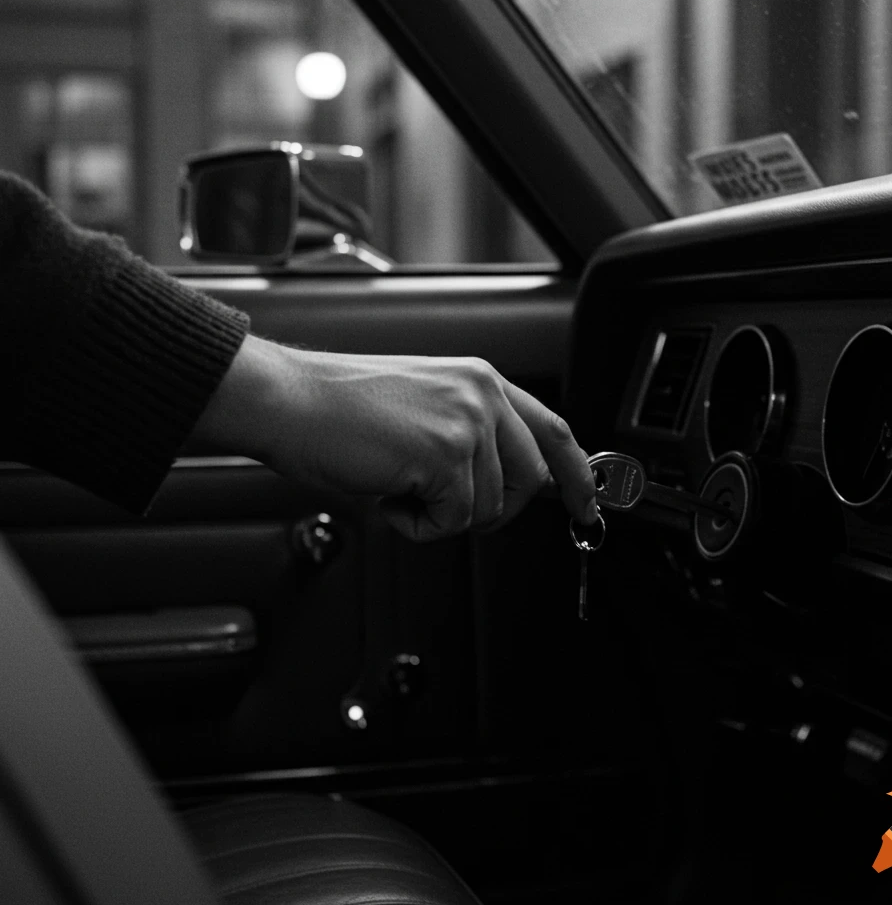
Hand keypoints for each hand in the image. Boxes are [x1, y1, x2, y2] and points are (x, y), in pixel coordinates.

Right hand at [189, 335, 597, 540]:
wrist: (289, 401)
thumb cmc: (340, 409)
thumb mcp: (424, 407)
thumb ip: (474, 436)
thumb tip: (508, 485)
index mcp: (481, 380)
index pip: (554, 430)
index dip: (578, 475)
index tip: (589, 506)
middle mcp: (483, 395)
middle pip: (528, 483)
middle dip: (488, 510)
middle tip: (437, 502)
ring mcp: (467, 422)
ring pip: (487, 509)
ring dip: (440, 514)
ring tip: (397, 483)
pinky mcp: (445, 454)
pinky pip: (452, 522)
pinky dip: (416, 524)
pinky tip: (387, 492)